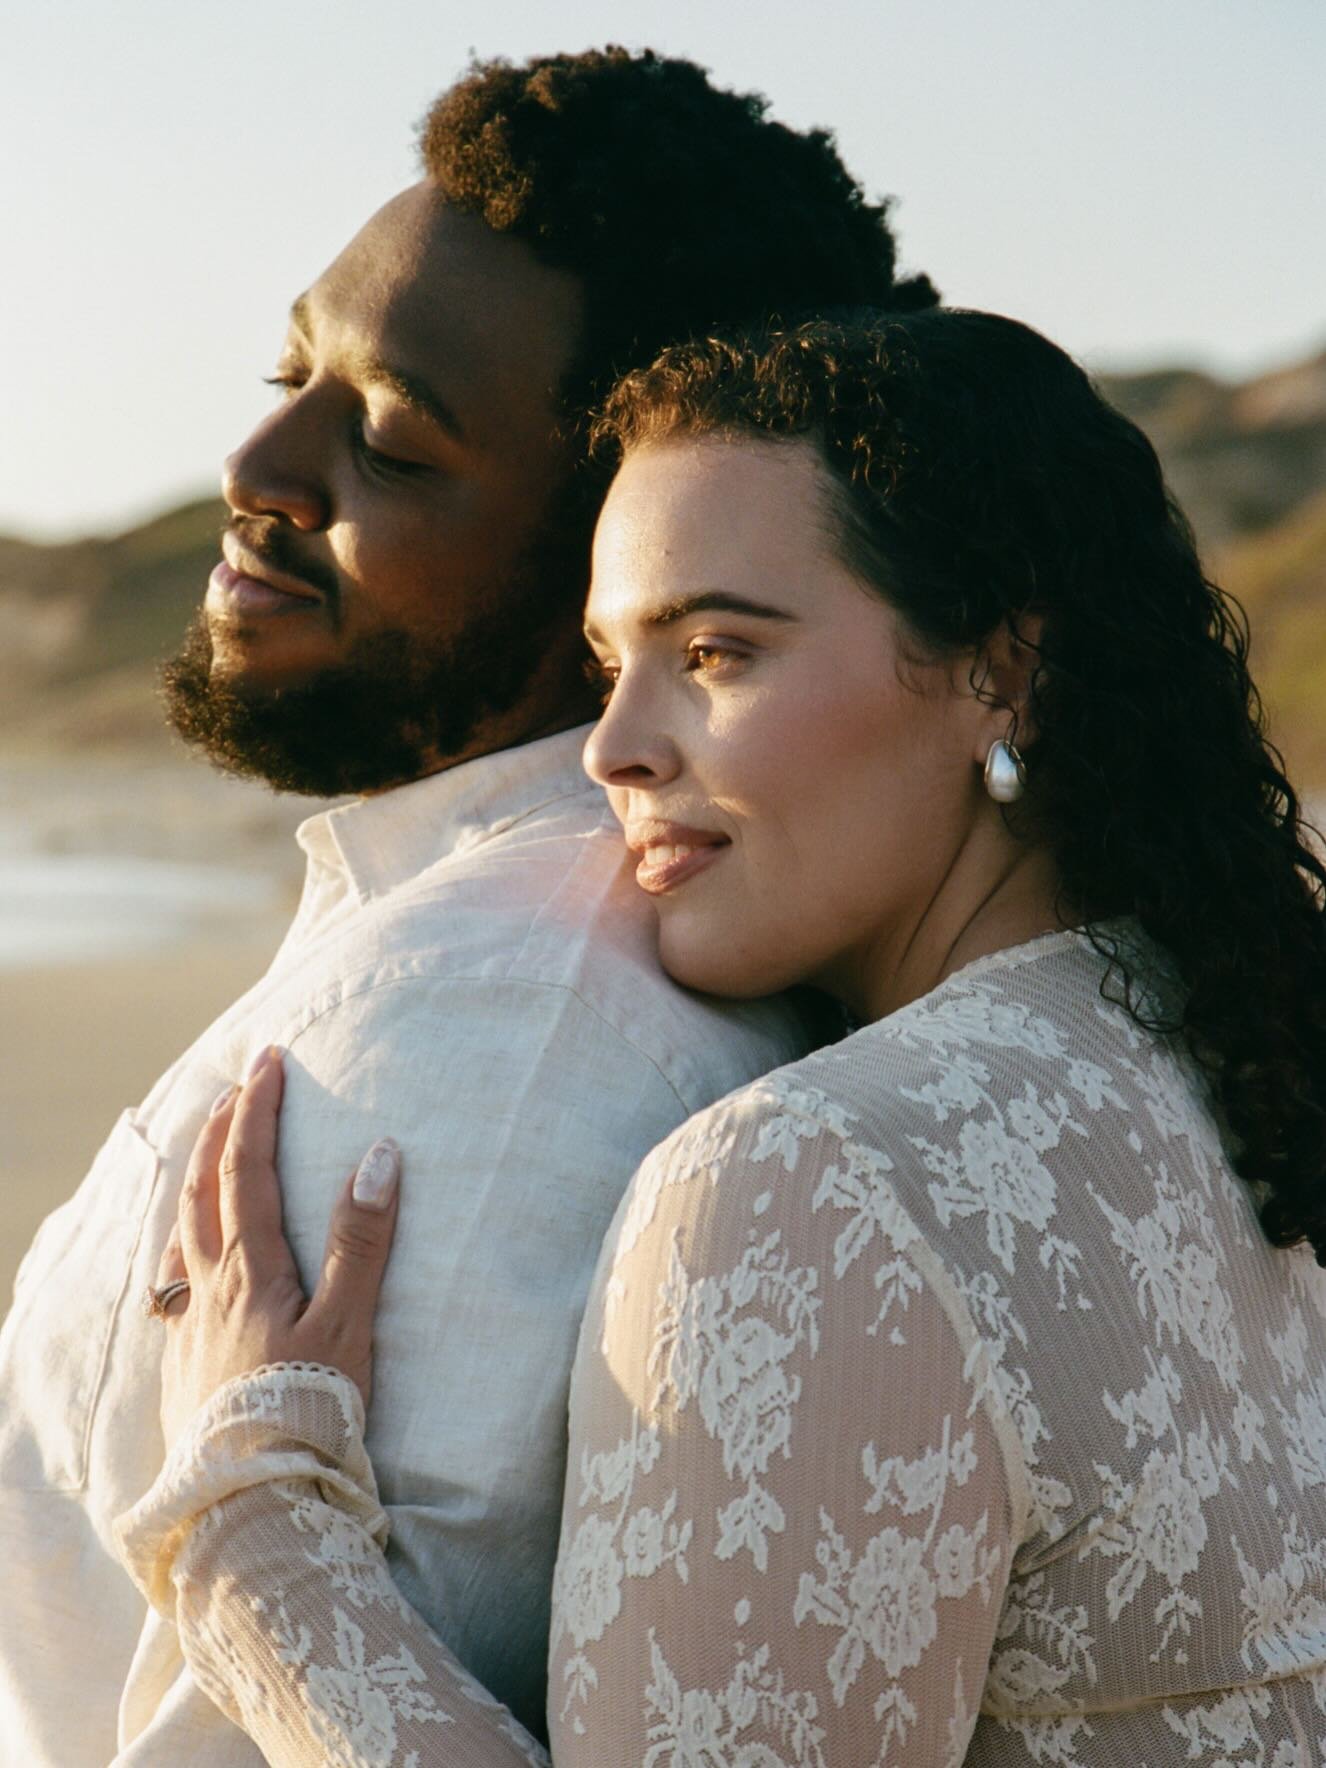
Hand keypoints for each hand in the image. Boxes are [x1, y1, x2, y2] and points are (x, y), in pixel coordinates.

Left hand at [153, 1046, 400, 1449]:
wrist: (251, 1502)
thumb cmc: (307, 1413)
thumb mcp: (348, 1324)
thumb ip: (362, 1241)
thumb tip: (378, 1155)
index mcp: (250, 1270)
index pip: (246, 1170)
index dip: (258, 1111)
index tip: (269, 1062)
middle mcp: (209, 1289)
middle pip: (201, 1191)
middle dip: (219, 1131)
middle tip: (238, 1088)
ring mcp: (190, 1328)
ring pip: (179, 1236)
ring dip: (193, 1184)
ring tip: (204, 1157)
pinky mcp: (183, 1367)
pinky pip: (172, 1285)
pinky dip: (182, 1248)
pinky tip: (187, 1264)